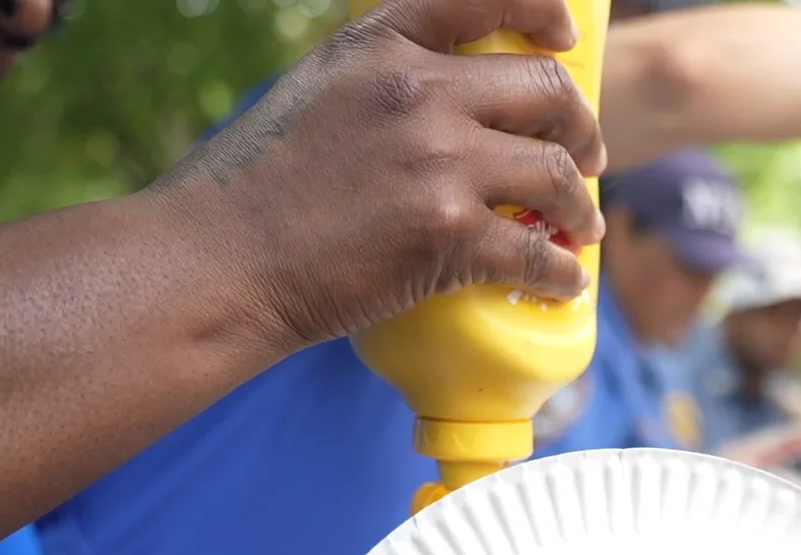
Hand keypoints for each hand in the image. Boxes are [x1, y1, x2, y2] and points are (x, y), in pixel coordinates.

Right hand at [152, 0, 609, 349]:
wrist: (213, 264)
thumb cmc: (248, 194)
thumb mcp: (313, 97)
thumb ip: (378, 90)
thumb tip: (441, 118)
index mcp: (378, 46)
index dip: (542, 13)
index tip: (564, 40)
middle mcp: (417, 91)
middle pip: (546, 93)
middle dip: (580, 129)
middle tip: (587, 159)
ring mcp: (439, 161)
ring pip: (557, 173)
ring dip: (581, 205)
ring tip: (581, 229)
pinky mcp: (448, 233)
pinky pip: (537, 252)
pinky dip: (561, 271)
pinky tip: (563, 282)